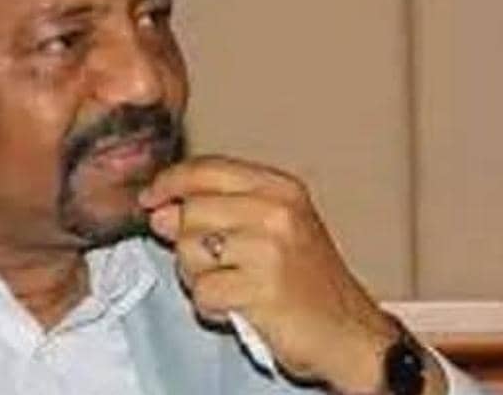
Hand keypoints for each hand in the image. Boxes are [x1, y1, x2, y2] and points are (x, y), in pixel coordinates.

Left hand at [139, 155, 402, 391]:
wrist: (351, 333)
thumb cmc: (308, 282)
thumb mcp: (271, 230)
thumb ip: (216, 211)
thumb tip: (161, 211)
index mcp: (280, 187)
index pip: (206, 169)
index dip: (170, 182)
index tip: (151, 197)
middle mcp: (276, 211)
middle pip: (190, 212)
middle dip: (188, 244)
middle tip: (217, 266)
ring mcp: (270, 248)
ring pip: (189, 252)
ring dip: (199, 277)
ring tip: (233, 286)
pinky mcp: (261, 288)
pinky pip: (202, 292)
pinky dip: (212, 306)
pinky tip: (238, 306)